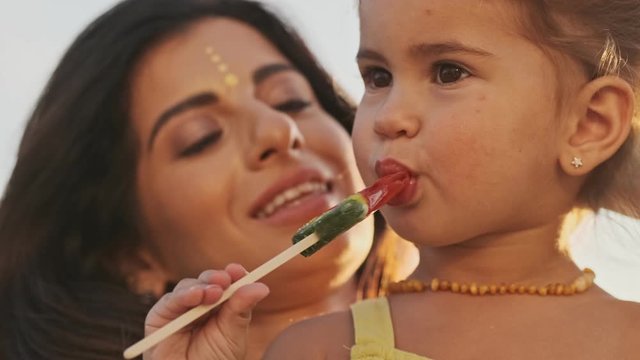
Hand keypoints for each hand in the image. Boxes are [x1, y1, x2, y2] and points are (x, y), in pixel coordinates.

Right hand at [143, 263, 269, 359]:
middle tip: (226, 280)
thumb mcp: (232, 335)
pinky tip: (195, 296)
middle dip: (217, 278)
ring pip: (189, 286)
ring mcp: (180, 308)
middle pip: (208, 282)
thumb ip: (241, 310)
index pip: (227, 284)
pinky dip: (183, 295)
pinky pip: (171, 300)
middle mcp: (200, 304)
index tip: (238, 270)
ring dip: (202, 286)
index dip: (233, 275)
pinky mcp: (160, 316)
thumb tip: (262, 287)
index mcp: (221, 307)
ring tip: (214, 293)